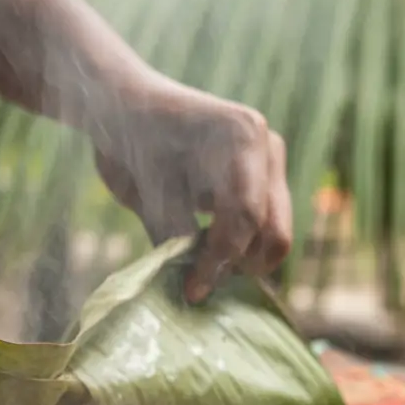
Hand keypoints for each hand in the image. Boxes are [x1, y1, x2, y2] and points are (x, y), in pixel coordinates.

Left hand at [93, 83, 291, 303]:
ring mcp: (269, 169)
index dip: (220, 260)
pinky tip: (206, 261)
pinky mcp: (261, 189)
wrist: (130, 113)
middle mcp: (267, 150)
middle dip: (239, 266)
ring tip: (199, 272)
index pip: (245, 215)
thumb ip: (177, 240)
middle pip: (273, 231)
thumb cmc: (136, 143)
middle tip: (198, 284)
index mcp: (242, 137)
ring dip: (241, 263)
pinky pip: (262, 233)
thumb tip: (197, 287)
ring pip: (274, 236)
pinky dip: (239, 254)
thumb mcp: (151, 194)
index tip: (192, 290)